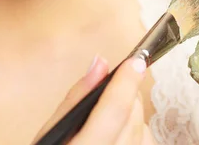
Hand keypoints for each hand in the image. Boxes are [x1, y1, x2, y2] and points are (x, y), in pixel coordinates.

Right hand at [33, 56, 153, 144]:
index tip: (136, 61)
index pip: (114, 109)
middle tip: (112, 87)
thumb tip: (99, 66)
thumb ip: (77, 97)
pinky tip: (120, 134)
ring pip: (144, 130)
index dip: (127, 81)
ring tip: (110, 117)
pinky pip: (146, 144)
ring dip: (134, 115)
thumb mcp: (52, 131)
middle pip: (132, 117)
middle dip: (127, 95)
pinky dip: (138, 133)